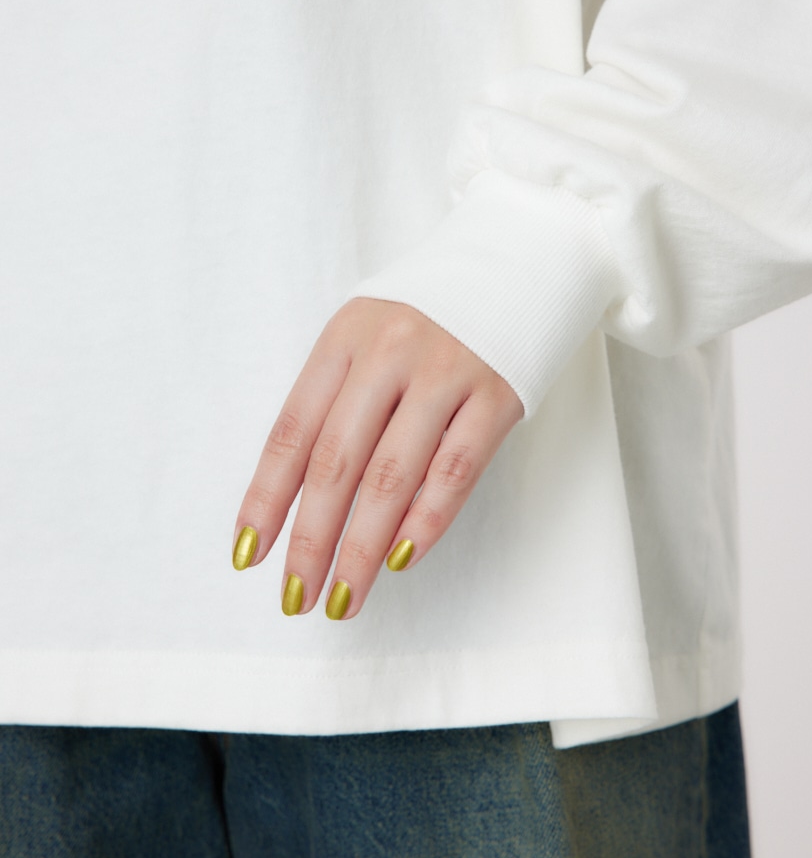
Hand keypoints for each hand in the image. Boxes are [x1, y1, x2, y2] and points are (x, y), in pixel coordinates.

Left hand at [231, 298, 523, 619]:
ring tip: (344, 597)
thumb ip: (338, 404)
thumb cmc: (429, 317)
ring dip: (362, 547)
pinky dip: (425, 521)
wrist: (516, 261)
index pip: (292, 431)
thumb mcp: (369, 338)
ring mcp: (445, 371)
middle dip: (311, 540)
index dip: (267, 498)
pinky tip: (400, 559)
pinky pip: (455, 470)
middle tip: (296, 596)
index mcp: (343, 339)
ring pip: (392, 475)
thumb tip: (302, 504)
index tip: (249, 554)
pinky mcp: (497, 393)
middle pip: (337, 462)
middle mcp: (389, 352)